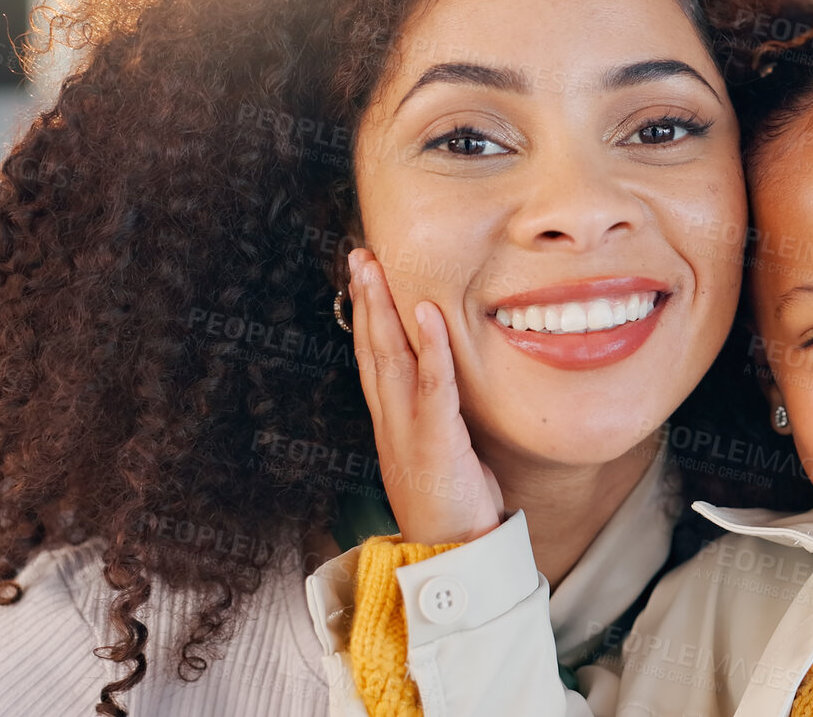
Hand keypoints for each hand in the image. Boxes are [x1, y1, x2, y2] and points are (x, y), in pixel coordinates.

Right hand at [349, 248, 503, 544]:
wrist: (451, 556)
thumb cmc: (454, 505)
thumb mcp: (441, 452)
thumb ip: (437, 418)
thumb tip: (445, 388)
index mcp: (392, 423)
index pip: (375, 359)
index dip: (368, 316)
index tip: (363, 277)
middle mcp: (392, 422)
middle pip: (373, 349)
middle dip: (365, 300)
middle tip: (358, 255)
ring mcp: (409, 431)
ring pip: (391, 359)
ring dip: (384, 310)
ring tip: (375, 269)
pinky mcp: (436, 441)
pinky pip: (433, 386)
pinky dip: (430, 347)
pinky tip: (427, 313)